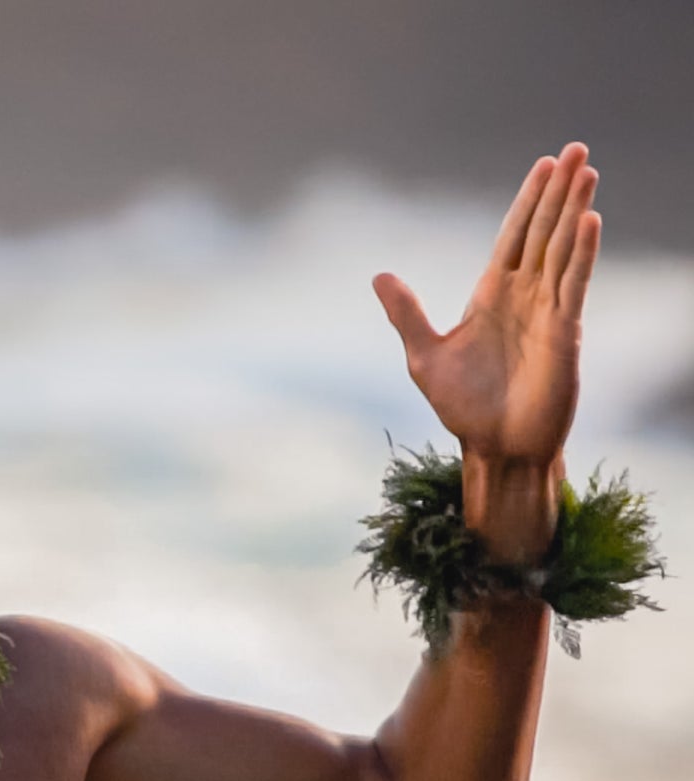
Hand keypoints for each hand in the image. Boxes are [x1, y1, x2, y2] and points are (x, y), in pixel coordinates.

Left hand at [373, 142, 600, 466]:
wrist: (494, 446)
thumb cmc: (463, 407)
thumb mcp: (425, 356)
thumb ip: (407, 314)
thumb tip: (379, 275)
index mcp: (491, 296)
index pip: (514, 236)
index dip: (528, 200)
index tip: (543, 165)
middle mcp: (525, 296)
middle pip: (544, 231)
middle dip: (558, 191)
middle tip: (576, 148)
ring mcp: (547, 312)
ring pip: (563, 249)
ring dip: (574, 211)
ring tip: (586, 171)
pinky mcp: (564, 333)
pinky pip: (573, 285)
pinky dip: (581, 254)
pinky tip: (588, 223)